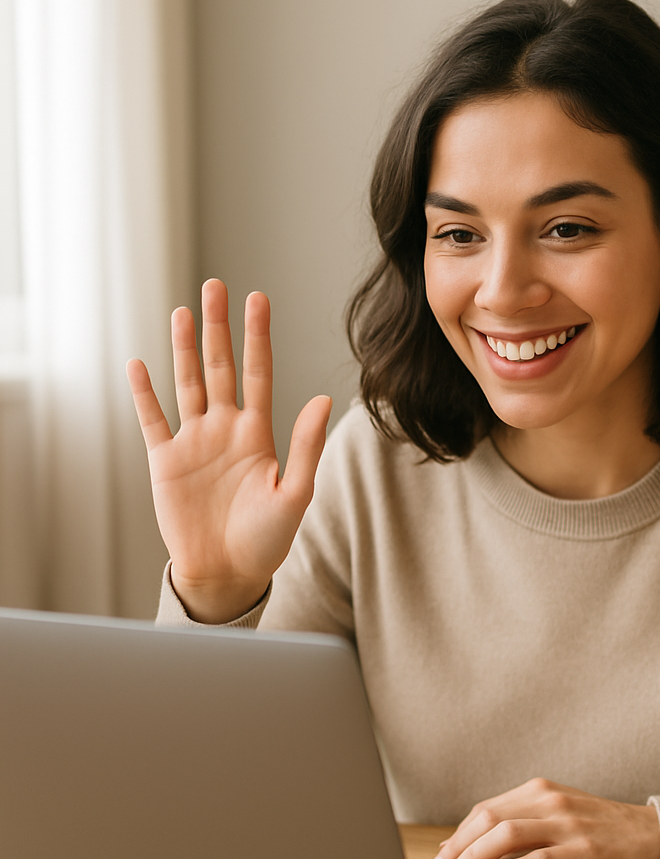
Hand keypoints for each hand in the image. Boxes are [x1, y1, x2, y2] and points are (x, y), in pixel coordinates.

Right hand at [126, 279, 331, 622]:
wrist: (228, 573)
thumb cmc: (267, 539)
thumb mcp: (294, 493)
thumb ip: (305, 446)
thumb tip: (320, 398)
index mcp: (259, 434)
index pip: (258, 373)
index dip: (257, 336)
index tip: (258, 298)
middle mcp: (226, 429)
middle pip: (220, 367)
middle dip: (218, 327)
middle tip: (215, 286)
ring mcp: (194, 442)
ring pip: (187, 383)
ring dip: (184, 348)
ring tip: (183, 312)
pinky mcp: (166, 461)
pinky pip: (153, 419)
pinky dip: (145, 393)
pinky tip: (140, 364)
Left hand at [425, 778, 659, 858]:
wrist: (656, 838)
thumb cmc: (604, 831)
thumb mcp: (560, 817)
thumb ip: (521, 824)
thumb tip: (472, 845)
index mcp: (541, 791)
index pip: (486, 809)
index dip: (458, 834)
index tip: (439, 857)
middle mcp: (550, 800)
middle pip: (489, 818)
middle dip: (457, 846)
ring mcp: (567, 823)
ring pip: (506, 835)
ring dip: (473, 857)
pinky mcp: (583, 849)